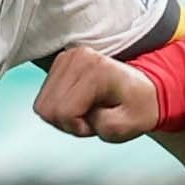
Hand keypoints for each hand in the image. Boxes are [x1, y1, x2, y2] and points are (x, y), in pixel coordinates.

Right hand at [34, 51, 166, 142]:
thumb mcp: (129, 126)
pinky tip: (79, 104)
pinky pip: (44, 98)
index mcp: (95, 70)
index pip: (63, 112)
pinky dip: (59, 107)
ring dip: (63, 115)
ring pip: (42, 105)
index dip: (78, 127)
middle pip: (48, 109)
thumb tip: (78, 116)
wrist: (142, 90)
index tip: (97, 122)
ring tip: (86, 110)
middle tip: (91, 118)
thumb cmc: (137, 107)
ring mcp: (66, 57)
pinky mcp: (59, 63)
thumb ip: (105, 126)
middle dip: (68, 122)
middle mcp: (77, 58)